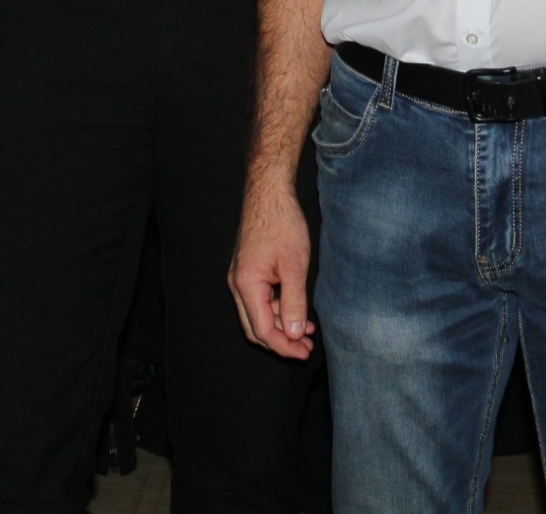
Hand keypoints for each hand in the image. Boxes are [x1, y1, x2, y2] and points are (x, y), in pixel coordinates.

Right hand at [228, 183, 316, 359]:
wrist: (269, 193)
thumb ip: (294, 302)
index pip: (262, 330)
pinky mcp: (248, 271)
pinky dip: (278, 310)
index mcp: (247, 285)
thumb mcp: (294, 266)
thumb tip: (295, 334)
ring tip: (307, 332)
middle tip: (306, 348)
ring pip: (258, 315)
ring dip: (281, 326)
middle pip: (255, 328)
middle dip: (281, 342)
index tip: (304, 352)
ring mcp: (240, 277)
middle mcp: (238, 284)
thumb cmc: (282, 223)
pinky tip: (296, 311)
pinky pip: (259, 300)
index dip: (284, 346)